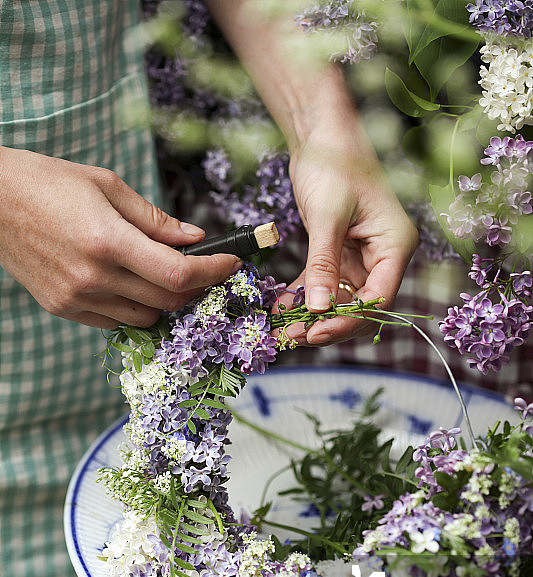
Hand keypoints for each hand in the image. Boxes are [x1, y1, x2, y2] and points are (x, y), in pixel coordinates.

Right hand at [0, 147, 240, 327]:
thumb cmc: (47, 182)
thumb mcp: (106, 185)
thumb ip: (154, 219)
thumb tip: (194, 238)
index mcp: (106, 239)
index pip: (177, 272)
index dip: (212, 271)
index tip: (230, 262)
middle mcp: (92, 276)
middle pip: (167, 300)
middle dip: (196, 287)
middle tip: (205, 269)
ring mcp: (76, 298)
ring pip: (145, 318)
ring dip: (166, 301)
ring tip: (164, 276)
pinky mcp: (62, 309)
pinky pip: (115, 322)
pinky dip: (134, 308)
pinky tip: (132, 285)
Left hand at [275, 119, 418, 345]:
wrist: (322, 133)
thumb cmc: (334, 162)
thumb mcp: (327, 216)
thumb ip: (323, 265)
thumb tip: (318, 309)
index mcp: (395, 246)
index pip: (379, 299)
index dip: (348, 321)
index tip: (315, 333)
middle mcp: (383, 257)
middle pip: (362, 308)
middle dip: (328, 325)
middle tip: (291, 338)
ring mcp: (362, 257)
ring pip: (341, 302)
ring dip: (313, 316)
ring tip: (281, 330)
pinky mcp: (340, 254)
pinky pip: (325, 286)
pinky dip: (304, 297)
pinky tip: (280, 307)